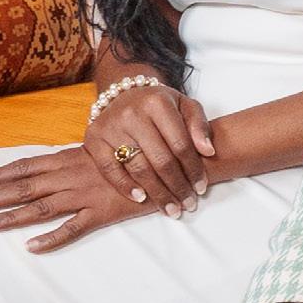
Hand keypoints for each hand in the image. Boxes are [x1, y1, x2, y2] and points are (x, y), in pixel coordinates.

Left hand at [0, 144, 148, 252]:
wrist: (162, 162)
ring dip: (11, 217)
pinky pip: (72, 228)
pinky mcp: (100, 213)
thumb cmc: (125, 157)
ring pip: (40, 207)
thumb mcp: (92, 154)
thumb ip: (67, 163)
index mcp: (65, 159)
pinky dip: (51, 238)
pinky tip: (31, 248)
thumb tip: (41, 171)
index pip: (23, 167)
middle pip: (23, 187)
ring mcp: (83, 194)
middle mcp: (69, 175)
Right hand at [84, 80, 212, 214]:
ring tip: (171, 208)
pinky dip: (125, 186)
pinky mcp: (94, 138)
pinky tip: (141, 198)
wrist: (123, 94)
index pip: (180, 144)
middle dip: (177, 187)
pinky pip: (109, 169)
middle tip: (188, 204)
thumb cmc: (158, 105)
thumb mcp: (184, 105)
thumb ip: (199, 125)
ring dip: (157, 193)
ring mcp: (110, 126)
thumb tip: (208, 151)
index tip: (201, 188)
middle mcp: (131, 113)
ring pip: (138, 168)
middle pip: (160, 160)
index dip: (193, 170)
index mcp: (157, 102)